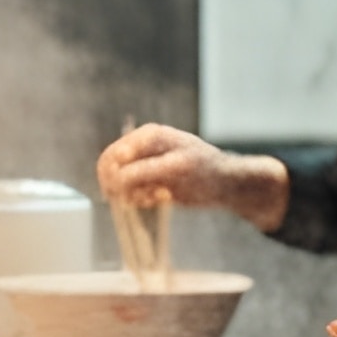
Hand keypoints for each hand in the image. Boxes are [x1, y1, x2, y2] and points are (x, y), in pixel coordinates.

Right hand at [98, 121, 289, 235]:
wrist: (226, 183)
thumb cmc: (205, 170)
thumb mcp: (174, 168)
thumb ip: (143, 170)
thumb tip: (115, 176)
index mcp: (146, 136)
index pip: (113, 156)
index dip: (113, 177)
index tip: (128, 193)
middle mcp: (142, 148)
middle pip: (110, 169)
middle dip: (122, 188)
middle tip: (143, 197)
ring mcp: (144, 164)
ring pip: (118, 184)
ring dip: (134, 195)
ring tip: (157, 196)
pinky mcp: (148, 181)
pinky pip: (131, 194)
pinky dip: (141, 200)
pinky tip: (162, 198)